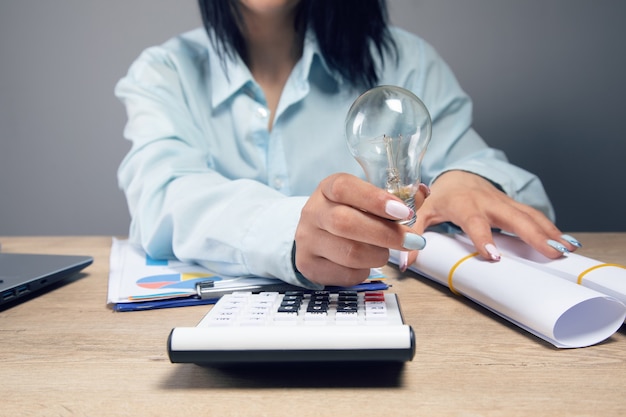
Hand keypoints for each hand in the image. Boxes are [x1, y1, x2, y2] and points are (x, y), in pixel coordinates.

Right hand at [294, 173, 428, 285]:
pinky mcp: (308, 265)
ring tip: (385, 253)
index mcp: (327, 189)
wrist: (314, 237)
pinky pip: (346, 274)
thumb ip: (394, 199)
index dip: (375, 199)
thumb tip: (423, 195)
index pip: (345, 188)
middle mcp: (313, 212)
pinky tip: (365, 263)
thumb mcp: (364, 200)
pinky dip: (364, 271)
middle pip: (346, 223)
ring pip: (350, 252)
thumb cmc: (347, 214)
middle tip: (412, 241)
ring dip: (378, 255)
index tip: (404, 212)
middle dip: (385, 234)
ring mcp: (307, 240)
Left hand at [406, 170, 579, 267]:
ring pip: (530, 215)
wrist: (457, 175)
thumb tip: (404, 263)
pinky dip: (552, 227)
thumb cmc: (440, 196)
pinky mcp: (514, 205)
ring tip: (567, 249)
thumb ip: (413, 234)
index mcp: (464, 204)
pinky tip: (567, 242)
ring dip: (549, 231)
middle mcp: (488, 202)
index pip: (475, 222)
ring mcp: (504, 203)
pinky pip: (535, 215)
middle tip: (551, 252)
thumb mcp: (423, 212)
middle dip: (533, 234)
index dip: (484, 238)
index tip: (494, 255)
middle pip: (513, 217)